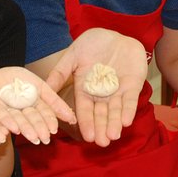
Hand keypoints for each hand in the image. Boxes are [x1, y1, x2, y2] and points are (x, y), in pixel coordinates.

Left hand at [0, 66, 75, 144]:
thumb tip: (71, 116)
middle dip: (38, 128)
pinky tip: (14, 129)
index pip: (43, 112)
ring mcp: (5, 108)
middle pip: (31, 118)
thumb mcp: (39, 85)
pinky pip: (0, 113)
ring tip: (33, 138)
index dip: (49, 121)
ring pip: (17, 119)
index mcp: (31, 104)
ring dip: (26, 128)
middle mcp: (19, 109)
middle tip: (44, 139)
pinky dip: (7, 120)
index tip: (55, 130)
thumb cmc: (18, 78)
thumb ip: (54, 100)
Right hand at [45, 28, 147, 146]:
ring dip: (115, 123)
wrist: (115, 33)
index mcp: (85, 89)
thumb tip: (44, 89)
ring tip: (113, 136)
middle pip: (101, 114)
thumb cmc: (92, 43)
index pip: (85, 109)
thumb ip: (60, 73)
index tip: (87, 136)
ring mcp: (117, 90)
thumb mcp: (73, 56)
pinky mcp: (133, 85)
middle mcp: (101, 94)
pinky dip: (129, 110)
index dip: (87, 122)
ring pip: (116, 110)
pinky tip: (127, 121)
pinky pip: (130, 100)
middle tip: (102, 142)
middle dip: (102, 128)